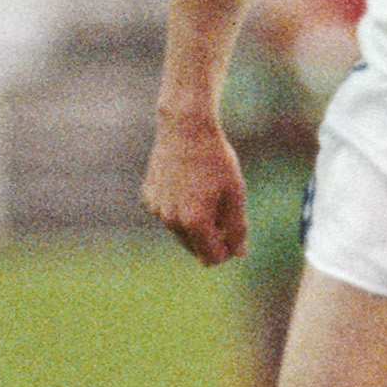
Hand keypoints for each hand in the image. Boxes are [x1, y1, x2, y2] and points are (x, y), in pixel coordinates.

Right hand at [145, 116, 250, 266]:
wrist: (184, 127)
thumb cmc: (215, 159)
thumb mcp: (235, 192)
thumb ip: (237, 227)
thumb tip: (238, 253)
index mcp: (195, 222)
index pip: (211, 258)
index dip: (226, 252)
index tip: (235, 234)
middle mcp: (171, 221)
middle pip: (195, 248)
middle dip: (211, 238)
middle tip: (223, 209)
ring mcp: (157, 210)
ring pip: (180, 232)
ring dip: (195, 223)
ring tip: (206, 193)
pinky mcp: (149, 197)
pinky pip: (168, 214)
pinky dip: (179, 208)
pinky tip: (188, 183)